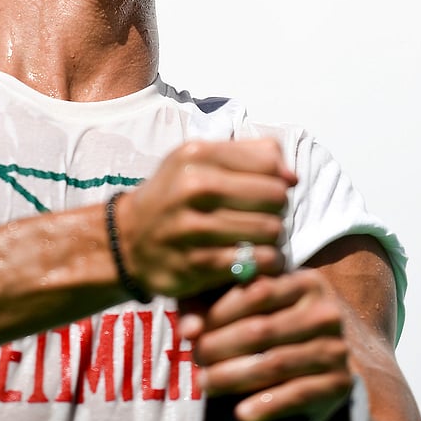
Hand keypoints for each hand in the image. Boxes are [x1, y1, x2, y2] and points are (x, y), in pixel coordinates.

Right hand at [115, 138, 295, 297]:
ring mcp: (193, 228)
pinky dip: (266, 262)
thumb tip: (292, 176)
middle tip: (265, 216)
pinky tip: (257, 258)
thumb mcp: (200, 160)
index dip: (277, 179)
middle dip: (278, 209)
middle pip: (275, 197)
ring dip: (274, 237)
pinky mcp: (197, 265)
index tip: (267, 190)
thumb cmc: (175, 195)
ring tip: (261, 237)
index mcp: (197, 155)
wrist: (128, 239)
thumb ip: (250, 155)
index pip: (269, 163)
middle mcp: (193, 188)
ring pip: (269, 230)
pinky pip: (256, 262)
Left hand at [179, 268, 353, 420]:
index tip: (192, 331)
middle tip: (195, 358)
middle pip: (262, 329)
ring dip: (233, 377)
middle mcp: (326, 312)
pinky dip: (266, 405)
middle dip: (220, 346)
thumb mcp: (253, 308)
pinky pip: (298, 394)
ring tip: (205, 383)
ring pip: (275, 363)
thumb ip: (215, 307)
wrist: (326, 363)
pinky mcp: (339, 383)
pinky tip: (240, 413)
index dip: (219, 312)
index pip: (257, 292)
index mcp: (307, 282)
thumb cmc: (276, 327)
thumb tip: (187, 328)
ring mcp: (336, 348)